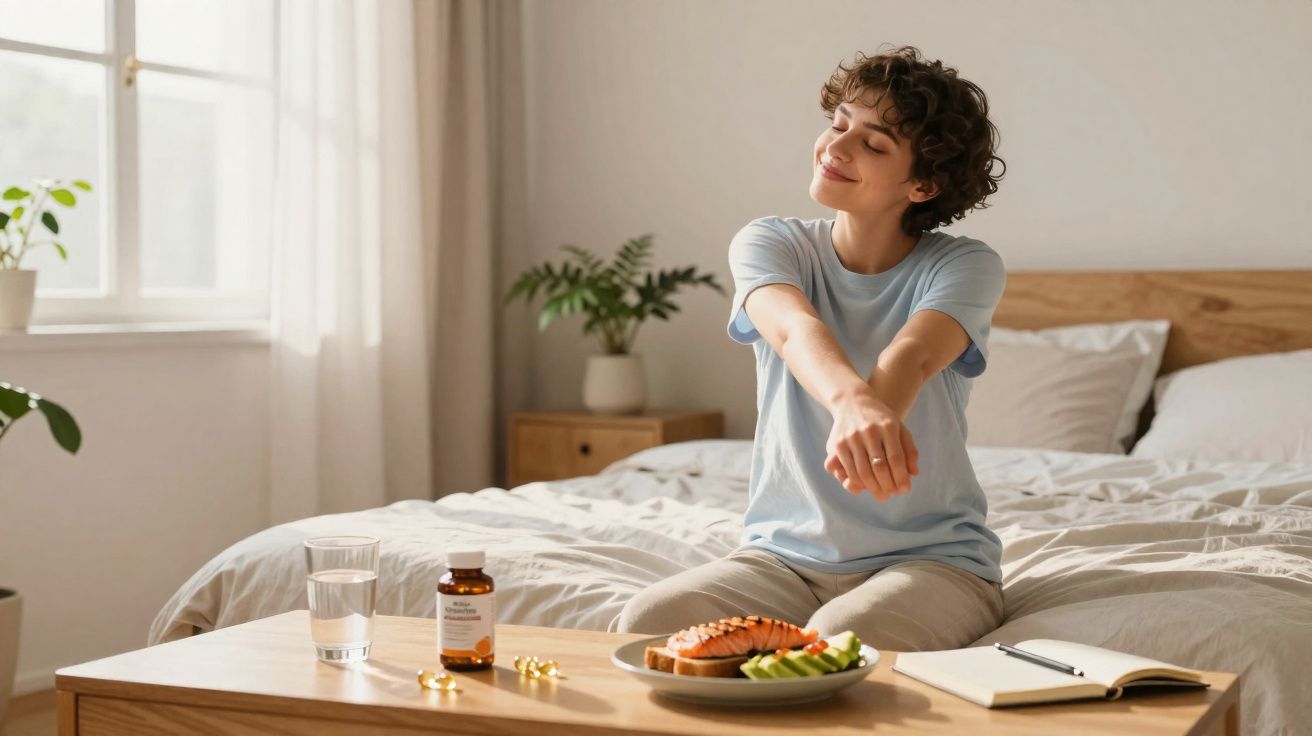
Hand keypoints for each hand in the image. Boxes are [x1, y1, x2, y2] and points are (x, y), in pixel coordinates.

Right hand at [824, 386, 919, 500]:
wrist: (852, 401)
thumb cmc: (881, 419)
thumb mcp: (899, 428)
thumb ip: (909, 450)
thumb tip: (914, 473)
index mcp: (888, 426)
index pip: (896, 458)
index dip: (901, 477)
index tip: (905, 490)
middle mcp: (869, 431)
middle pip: (879, 466)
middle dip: (887, 485)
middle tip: (892, 495)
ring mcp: (852, 437)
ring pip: (863, 471)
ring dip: (873, 487)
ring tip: (881, 495)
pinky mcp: (837, 443)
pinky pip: (848, 469)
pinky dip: (857, 482)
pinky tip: (865, 487)